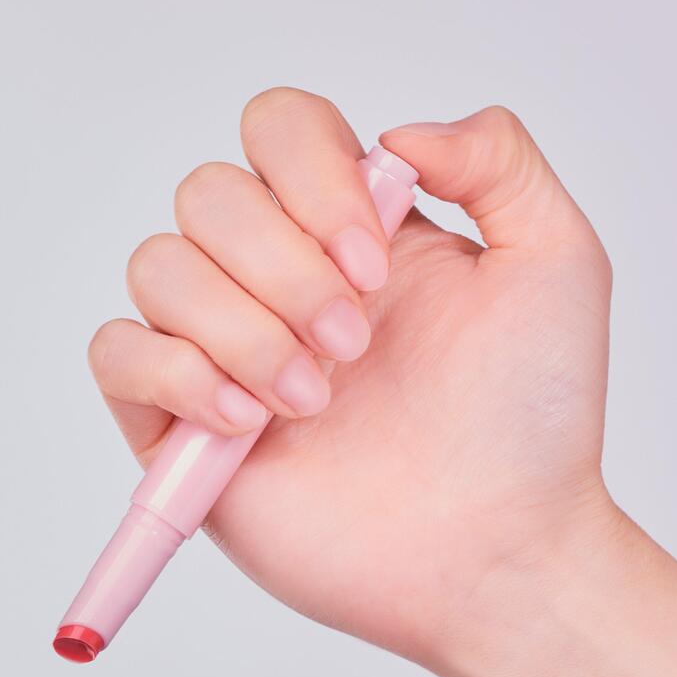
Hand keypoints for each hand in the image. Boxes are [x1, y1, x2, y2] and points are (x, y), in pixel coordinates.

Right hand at [88, 87, 619, 665]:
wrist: (499, 548)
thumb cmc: (533, 420)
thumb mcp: (559, 262)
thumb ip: (499, 157)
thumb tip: (398, 132)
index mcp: (354, 226)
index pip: (279, 128)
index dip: (309, 176)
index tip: (375, 265)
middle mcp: (279, 275)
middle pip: (209, 194)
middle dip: (282, 269)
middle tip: (355, 348)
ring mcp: (226, 349)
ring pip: (157, 266)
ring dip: (239, 330)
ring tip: (314, 401)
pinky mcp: (181, 427)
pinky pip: (117, 354)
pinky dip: (177, 375)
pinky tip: (250, 423)